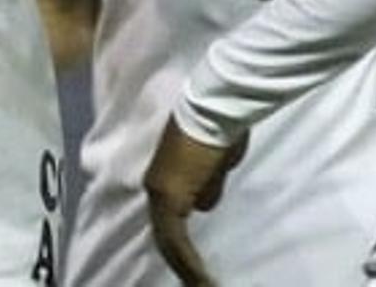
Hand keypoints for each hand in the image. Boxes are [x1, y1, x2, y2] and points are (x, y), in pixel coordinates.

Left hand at [145, 118, 246, 285]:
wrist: (216, 107)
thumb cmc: (220, 126)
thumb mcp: (216, 161)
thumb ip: (209, 181)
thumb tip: (205, 200)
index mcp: (164, 176)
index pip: (169, 220)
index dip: (179, 245)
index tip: (193, 264)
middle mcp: (155, 187)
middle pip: (166, 234)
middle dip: (182, 262)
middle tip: (197, 284)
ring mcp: (160, 193)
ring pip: (171, 239)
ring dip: (188, 265)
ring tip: (203, 285)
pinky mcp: (169, 199)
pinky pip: (177, 240)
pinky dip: (189, 263)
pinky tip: (201, 281)